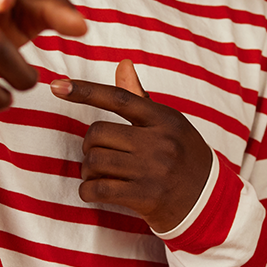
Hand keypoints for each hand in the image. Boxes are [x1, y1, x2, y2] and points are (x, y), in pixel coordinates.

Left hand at [51, 60, 213, 233]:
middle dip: (89, 145)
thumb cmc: (183, 158)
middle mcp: (160, 141)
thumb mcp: (169, 124)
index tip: (57, 85)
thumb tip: (123, 64)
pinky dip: (87, 190)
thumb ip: (141, 97)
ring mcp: (153, 170)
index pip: (119, 98)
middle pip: (98, 132)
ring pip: (94, 160)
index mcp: (165, 118)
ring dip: (87, 169)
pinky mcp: (145, 196)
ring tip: (97, 173)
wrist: (209, 202)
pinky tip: (94, 191)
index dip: (85, 90)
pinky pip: (98, 189)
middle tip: (97, 154)